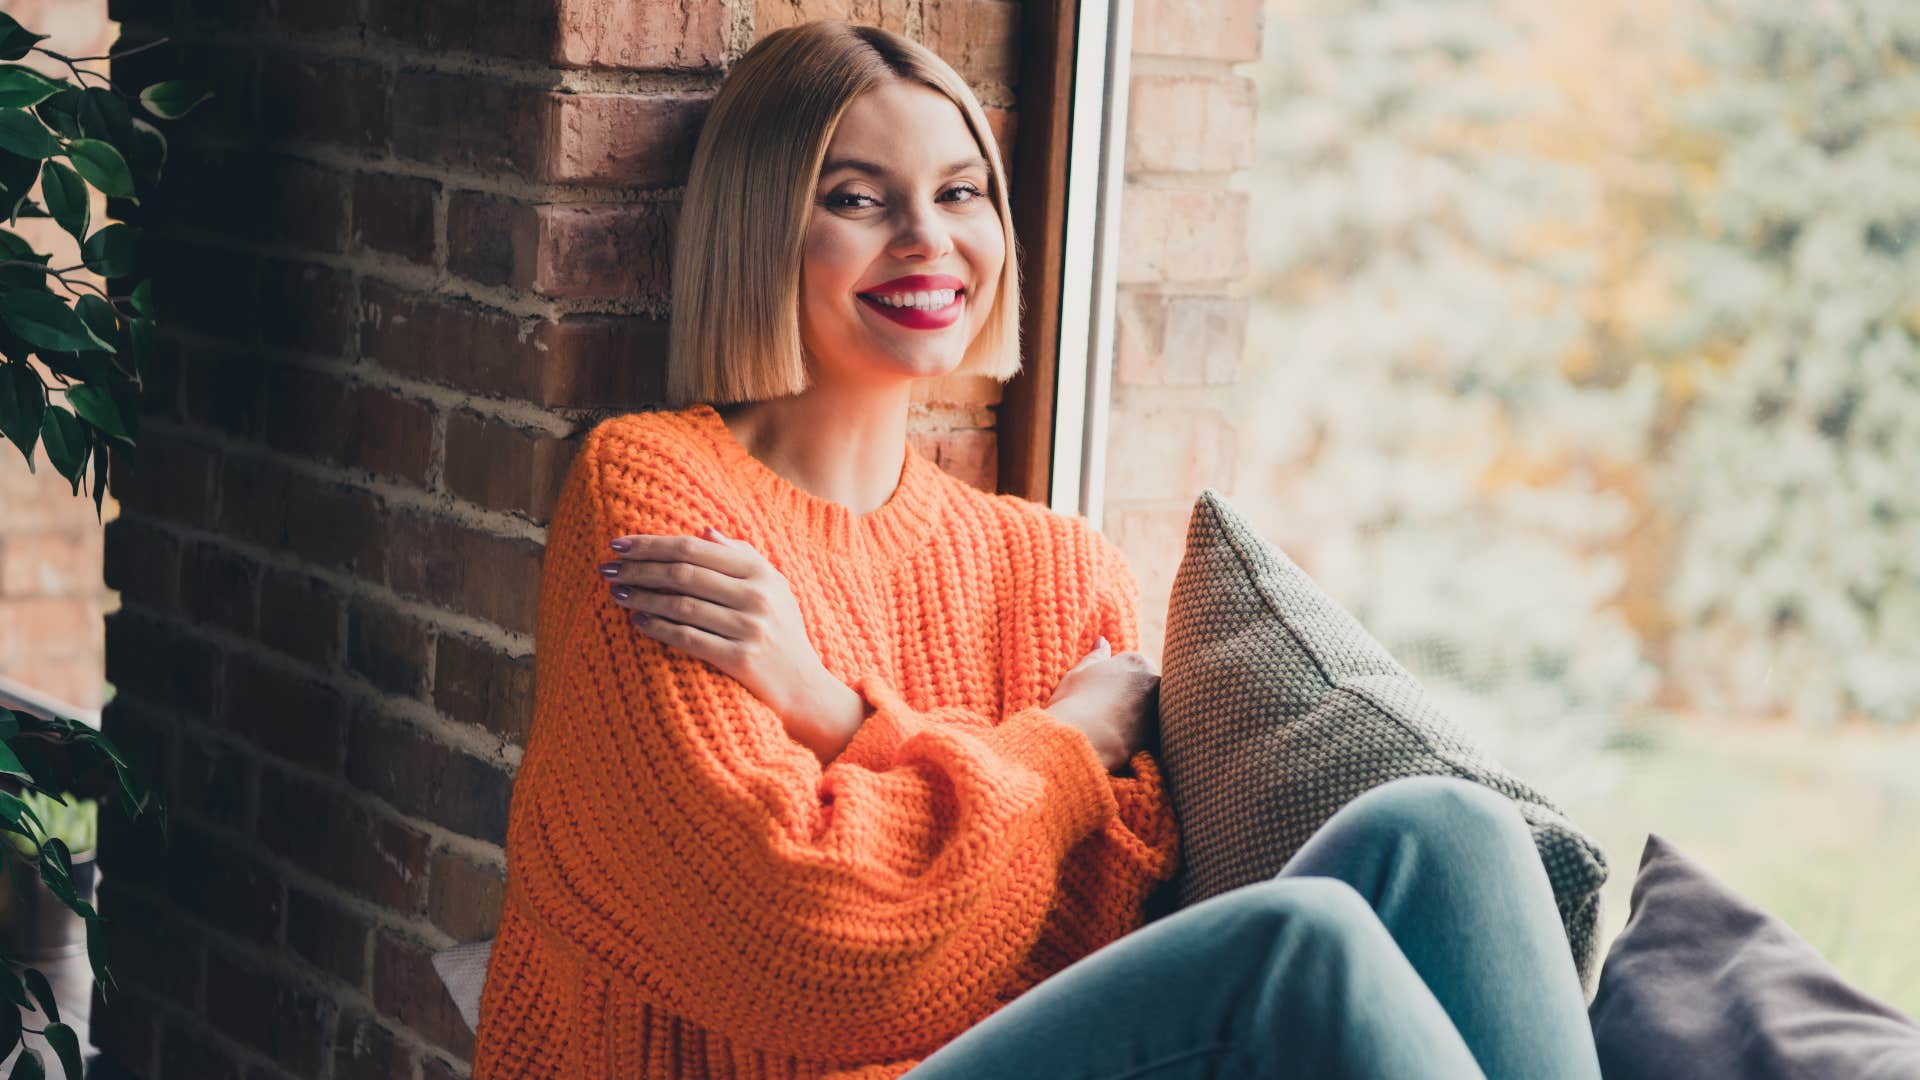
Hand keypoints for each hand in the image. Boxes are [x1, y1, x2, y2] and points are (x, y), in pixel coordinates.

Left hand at [599, 527, 848, 752]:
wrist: (805, 688)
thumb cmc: (782, 633)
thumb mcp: (774, 588)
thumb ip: (743, 557)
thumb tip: (705, 531)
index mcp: (761, 573)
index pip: (695, 548)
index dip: (652, 544)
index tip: (619, 544)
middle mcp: (757, 597)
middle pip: (683, 572)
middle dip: (639, 568)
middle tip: (606, 568)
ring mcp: (750, 628)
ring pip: (681, 604)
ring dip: (642, 596)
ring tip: (616, 593)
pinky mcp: (741, 660)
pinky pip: (688, 638)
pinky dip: (658, 628)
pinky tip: (637, 622)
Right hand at [1043, 637, 1159, 773]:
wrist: (1084, 741)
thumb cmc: (1075, 703)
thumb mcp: (1078, 673)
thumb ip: (1095, 656)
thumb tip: (1102, 641)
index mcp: (1136, 661)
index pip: (1130, 666)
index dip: (1112, 682)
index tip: (1098, 695)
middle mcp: (1154, 681)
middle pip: (1145, 686)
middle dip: (1130, 697)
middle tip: (1106, 712)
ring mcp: (1160, 708)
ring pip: (1149, 709)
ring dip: (1136, 716)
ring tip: (1111, 728)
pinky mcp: (1159, 735)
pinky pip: (1151, 732)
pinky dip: (1140, 736)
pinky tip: (1120, 742)